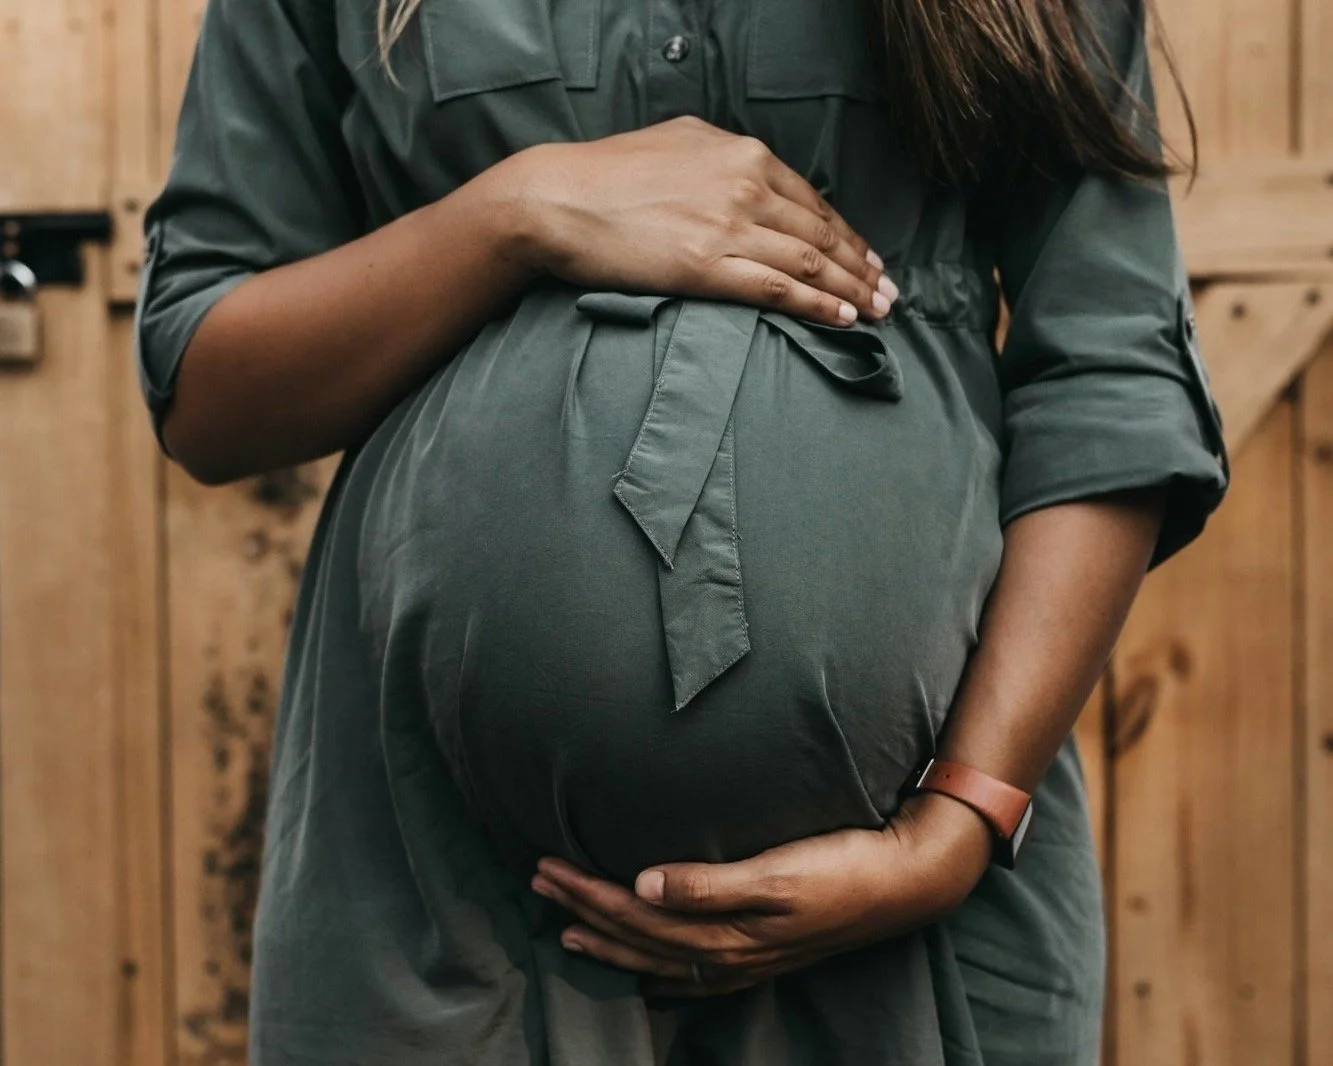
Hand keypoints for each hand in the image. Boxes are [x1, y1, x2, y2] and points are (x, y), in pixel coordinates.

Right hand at [508, 115, 897, 327]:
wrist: (556, 200)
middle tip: (890, 292)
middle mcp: (744, 185)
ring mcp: (727, 225)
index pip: (812, 200)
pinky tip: (842, 318)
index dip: (847, 234)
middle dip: (861, 266)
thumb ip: (721, 158)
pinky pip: (778, 288)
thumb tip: (748, 173)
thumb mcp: (676, 143)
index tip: (868, 258)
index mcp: (741, 154)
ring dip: (851, 289)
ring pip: (808, 262)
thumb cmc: (607, 176)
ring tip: (877, 311)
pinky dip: (817, 305)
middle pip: (821, 232)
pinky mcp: (706, 265)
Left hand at [530, 792, 992, 996]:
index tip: (546, 865)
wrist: (904, 881)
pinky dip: (659, 972)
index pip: (636, 916)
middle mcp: (728, 954)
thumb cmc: (841, 866)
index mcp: (725, 932)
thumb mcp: (777, 871)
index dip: (587, 892)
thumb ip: (709, 883)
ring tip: (568, 926)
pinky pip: (693, 974)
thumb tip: (642, 885)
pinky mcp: (763, 953)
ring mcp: (746, 959)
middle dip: (584, 910)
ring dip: (610, 940)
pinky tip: (647, 975)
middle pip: (638, 937)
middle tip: (538, 880)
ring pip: (659, 957)